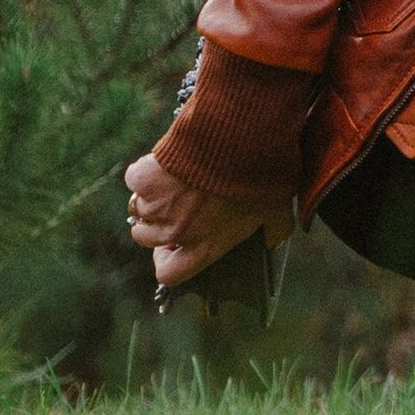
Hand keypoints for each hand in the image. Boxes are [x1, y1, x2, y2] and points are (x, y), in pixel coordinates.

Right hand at [122, 153, 289, 292]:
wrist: (240, 141)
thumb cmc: (262, 177)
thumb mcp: (278, 213)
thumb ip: (273, 232)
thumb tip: (273, 238)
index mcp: (205, 246)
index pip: (170, 274)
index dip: (167, 261)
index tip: (171, 248)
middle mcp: (176, 232)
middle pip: (145, 238)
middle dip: (155, 223)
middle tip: (173, 205)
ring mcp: (156, 206)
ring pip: (138, 208)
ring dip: (151, 196)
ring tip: (173, 180)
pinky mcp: (144, 179)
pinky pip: (135, 179)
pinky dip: (146, 170)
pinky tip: (165, 160)